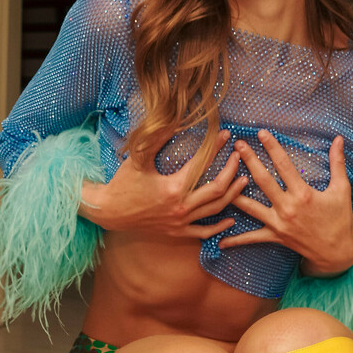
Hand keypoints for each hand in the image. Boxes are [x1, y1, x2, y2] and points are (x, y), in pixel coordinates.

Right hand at [79, 135, 248, 240]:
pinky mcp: (177, 233)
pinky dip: (219, 226)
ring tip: (243, 180)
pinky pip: (204, 232)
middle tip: (239, 156)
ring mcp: (180, 223)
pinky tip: (231, 218)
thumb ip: (157, 138)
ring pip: (215, 210)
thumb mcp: (138, 158)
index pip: (203, 165)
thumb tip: (173, 119)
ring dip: (232, 195)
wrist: (109, 211)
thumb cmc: (123, 183)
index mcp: (174, 189)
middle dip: (232, 171)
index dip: (216, 148)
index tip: (226, 135)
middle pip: (218, 190)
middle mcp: (181, 208)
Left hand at [220, 131, 352, 275]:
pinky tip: (220, 241)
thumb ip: (338, 163)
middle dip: (249, 161)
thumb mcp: (341, 189)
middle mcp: (288, 207)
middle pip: (263, 180)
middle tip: (237, 146)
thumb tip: (339, 139)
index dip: (272, 147)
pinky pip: (252, 238)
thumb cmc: (340, 219)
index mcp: (303, 194)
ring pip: (251, 206)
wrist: (336, 252)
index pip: (284, 165)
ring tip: (219, 181)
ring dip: (234, 193)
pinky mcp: (275, 236)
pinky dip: (236, 240)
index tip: (261, 133)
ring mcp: (279, 223)